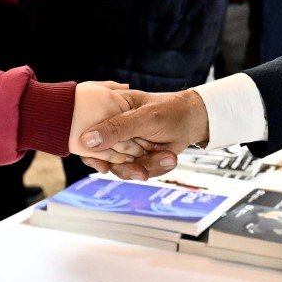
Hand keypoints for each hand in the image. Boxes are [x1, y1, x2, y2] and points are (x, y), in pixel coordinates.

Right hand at [79, 88, 208, 179]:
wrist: (194, 121)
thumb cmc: (170, 110)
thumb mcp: (144, 117)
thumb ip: (117, 128)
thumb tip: (87, 141)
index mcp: (108, 111)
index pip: (87, 135)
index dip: (91, 153)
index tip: (103, 166)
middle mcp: (113, 131)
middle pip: (104, 158)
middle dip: (127, 165)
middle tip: (144, 168)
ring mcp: (125, 146)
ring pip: (122, 168)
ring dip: (147, 166)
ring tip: (167, 157)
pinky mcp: (137, 158)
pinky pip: (139, 171)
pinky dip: (156, 167)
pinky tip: (169, 156)